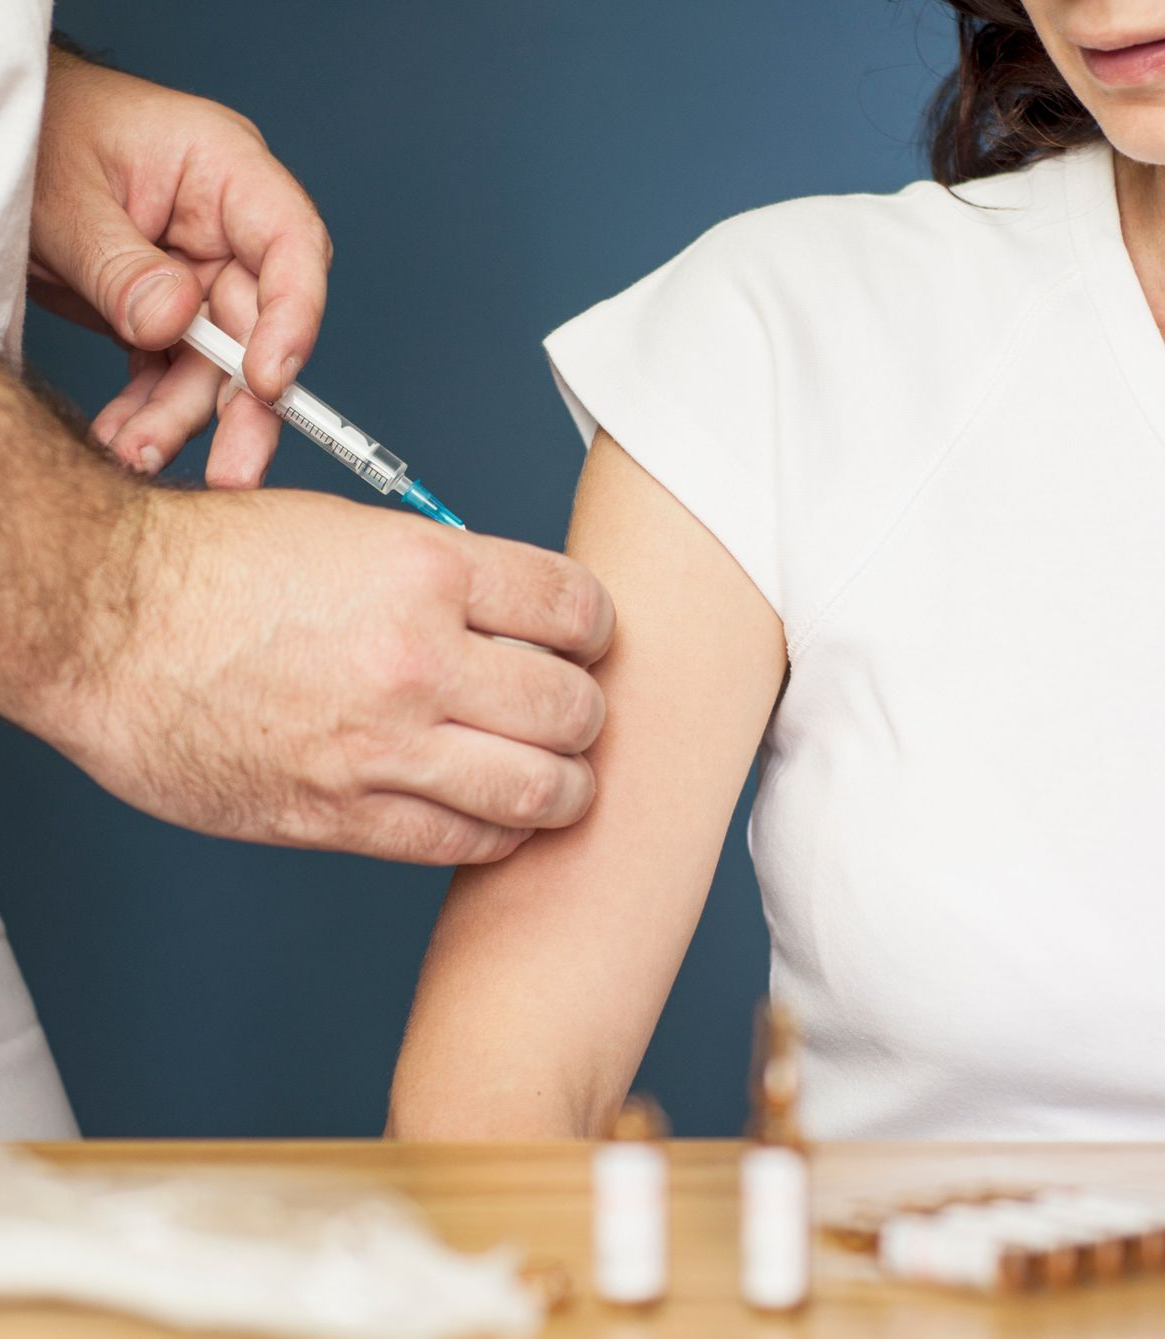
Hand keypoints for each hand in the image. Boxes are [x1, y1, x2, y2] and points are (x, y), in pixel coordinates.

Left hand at [29, 49, 331, 486]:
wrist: (0, 154)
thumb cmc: (32, 138)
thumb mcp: (62, 195)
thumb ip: (121, 264)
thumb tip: (174, 323)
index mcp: (223, 169)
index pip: (290, 246)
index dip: (293, 318)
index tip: (267, 382)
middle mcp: (226, 231)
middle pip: (259, 327)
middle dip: (243, 406)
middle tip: (234, 471)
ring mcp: (199, 278)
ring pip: (214, 367)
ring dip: (179, 420)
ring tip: (134, 454)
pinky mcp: (168, 317)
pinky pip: (170, 374)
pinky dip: (148, 413)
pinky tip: (121, 441)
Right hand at [49, 490, 614, 864]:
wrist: (102, 624)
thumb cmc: (212, 570)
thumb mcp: (347, 533)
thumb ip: (441, 580)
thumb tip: (512, 619)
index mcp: (426, 570)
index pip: (575, 607)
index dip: (595, 630)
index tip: (585, 644)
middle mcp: (418, 658)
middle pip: (574, 706)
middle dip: (584, 712)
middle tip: (568, 713)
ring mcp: (383, 745)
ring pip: (540, 789)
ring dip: (563, 786)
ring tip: (552, 775)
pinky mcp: (341, 815)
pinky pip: (465, 842)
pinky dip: (499, 832)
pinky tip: (492, 813)